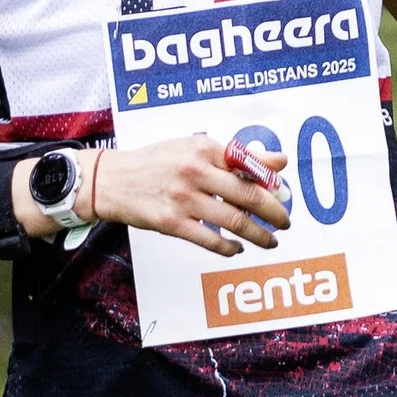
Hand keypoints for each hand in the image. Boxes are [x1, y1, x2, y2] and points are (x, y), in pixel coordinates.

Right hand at [77, 134, 292, 252]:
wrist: (111, 180)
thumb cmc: (156, 162)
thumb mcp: (193, 148)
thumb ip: (235, 156)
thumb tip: (279, 161)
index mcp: (203, 148)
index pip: (249, 167)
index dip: (271, 184)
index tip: (282, 195)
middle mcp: (195, 171)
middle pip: (248, 195)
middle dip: (273, 212)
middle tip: (285, 222)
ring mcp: (183, 198)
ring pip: (234, 221)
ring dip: (259, 235)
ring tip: (270, 240)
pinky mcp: (172, 222)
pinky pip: (211, 240)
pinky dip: (230, 247)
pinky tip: (238, 248)